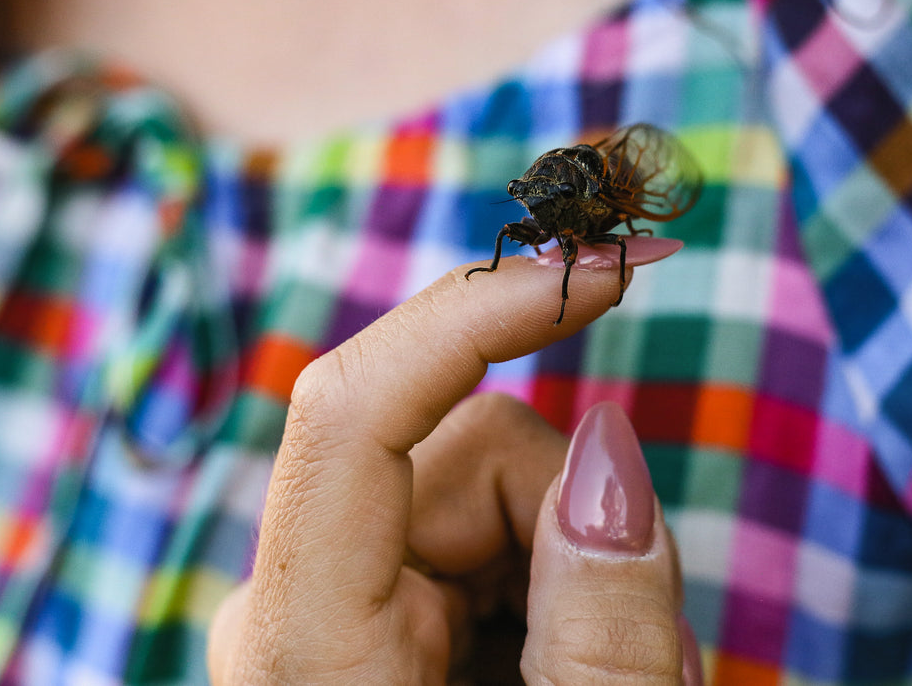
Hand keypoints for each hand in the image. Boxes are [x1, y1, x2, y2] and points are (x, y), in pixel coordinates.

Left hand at [206, 240, 701, 682]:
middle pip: (460, 450)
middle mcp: (287, 609)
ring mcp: (319, 611)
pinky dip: (536, 586)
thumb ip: (608, 619)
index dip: (479, 312)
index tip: (605, 267)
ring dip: (562, 566)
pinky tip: (540, 672)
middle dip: (570, 520)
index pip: (350, 411)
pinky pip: (471, 537)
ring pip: (481, 488)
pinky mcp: (357, 615)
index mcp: (307, 652)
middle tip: (624, 655)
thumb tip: (607, 447)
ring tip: (580, 684)